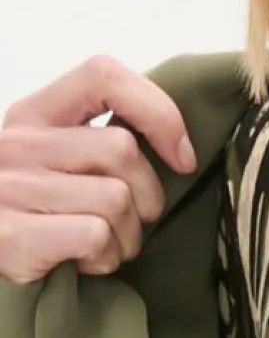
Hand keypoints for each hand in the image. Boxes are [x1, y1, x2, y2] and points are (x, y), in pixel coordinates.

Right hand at [0, 55, 197, 283]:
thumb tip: (178, 147)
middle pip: (122, 149)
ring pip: (116, 199)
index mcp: (33, 114)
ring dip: (127, 236)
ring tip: (104, 244)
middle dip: (148, 197)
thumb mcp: (54, 157)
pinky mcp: (14, 235)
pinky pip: (96, 236)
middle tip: (132, 221)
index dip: (158, 111)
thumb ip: (98, 138)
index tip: (181, 157)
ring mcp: (12, 188)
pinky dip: (105, 258)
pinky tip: (84, 261)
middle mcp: (18, 143)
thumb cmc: (35, 209)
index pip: (103, 76)